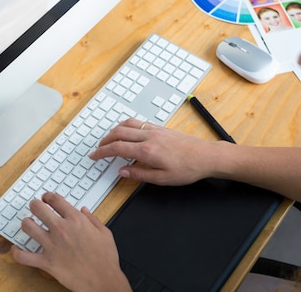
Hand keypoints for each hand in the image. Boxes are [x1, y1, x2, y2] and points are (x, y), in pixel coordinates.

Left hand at [11, 192, 131, 291]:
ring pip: (28, 227)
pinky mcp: (46, 262)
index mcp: (76, 220)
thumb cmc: (105, 259)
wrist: (103, 280)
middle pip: (38, 208)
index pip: (55, 199)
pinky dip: (17, 252)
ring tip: (28, 225)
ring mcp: (52, 245)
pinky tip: (16, 248)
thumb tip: (84, 210)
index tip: (46, 198)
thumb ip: (92, 219)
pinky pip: (23, 256)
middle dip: (34, 205)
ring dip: (26, 224)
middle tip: (34, 207)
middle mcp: (61, 229)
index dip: (48, 196)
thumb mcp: (104, 232)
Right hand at [90, 118, 222, 185]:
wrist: (206, 156)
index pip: (117, 148)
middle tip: (98, 149)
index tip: (94, 156)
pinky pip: (138, 122)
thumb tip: (122, 171)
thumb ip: (139, 174)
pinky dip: (126, 126)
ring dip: (114, 130)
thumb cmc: (188, 169)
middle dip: (104, 140)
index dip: (102, 152)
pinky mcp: (161, 128)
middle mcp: (149, 136)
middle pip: (118, 133)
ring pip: (127, 124)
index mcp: (147, 150)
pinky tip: (126, 132)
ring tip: (108, 139)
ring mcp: (155, 130)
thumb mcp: (162, 179)